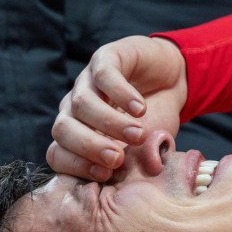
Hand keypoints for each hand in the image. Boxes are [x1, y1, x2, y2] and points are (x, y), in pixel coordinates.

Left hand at [46, 35, 187, 179]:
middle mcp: (75, 109)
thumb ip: (142, 161)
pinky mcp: (106, 57)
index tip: (106, 174)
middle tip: (117, 158)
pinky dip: (121, 94)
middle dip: (88, 147)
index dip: (76, 166)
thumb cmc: (157, 119)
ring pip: (82, 103)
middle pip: (62, 129)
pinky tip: (141, 109)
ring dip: (110, 123)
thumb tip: (150, 169)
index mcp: (79, 135)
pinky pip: (104, 75)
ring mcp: (88, 81)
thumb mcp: (149, 147)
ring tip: (139, 134)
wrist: (174, 81)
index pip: (58, 154)